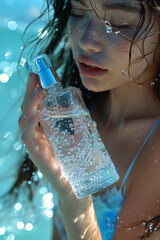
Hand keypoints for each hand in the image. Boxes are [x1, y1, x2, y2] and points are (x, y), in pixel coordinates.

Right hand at [18, 73, 90, 208]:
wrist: (74, 182)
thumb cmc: (74, 157)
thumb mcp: (75, 132)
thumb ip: (73, 116)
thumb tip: (76, 94)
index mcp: (43, 127)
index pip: (36, 104)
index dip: (35, 89)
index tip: (38, 74)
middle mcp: (36, 132)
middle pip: (28, 108)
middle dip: (30, 91)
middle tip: (35, 76)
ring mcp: (34, 142)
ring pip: (24, 119)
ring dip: (31, 103)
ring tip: (39, 90)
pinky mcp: (35, 152)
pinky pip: (28, 135)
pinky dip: (31, 122)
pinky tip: (37, 112)